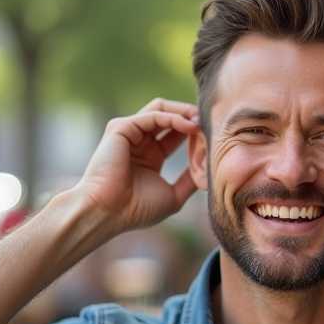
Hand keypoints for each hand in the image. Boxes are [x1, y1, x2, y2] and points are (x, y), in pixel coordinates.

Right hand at [75, 98, 199, 234]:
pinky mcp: (121, 128)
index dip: (195, 132)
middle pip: (169, 116)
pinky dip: (173, 118)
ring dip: (184, 113)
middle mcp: (139, 141)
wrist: (109, 213)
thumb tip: (208, 172)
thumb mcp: (172, 196)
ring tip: (201, 122)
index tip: (214, 137)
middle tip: (211, 123)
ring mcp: (129, 133)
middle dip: (191, 117)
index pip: (175, 134)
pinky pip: (153, 115)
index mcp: (150, 156)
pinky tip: (189, 126)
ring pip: (161, 110)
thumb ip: (189, 182)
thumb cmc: (136, 210)